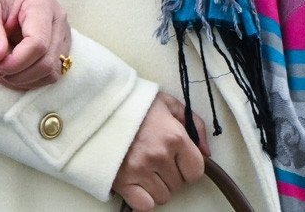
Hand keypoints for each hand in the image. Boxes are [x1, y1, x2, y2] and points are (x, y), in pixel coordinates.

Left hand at [0, 0, 71, 88]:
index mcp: (41, 4)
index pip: (37, 43)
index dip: (16, 62)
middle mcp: (58, 20)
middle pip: (48, 62)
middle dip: (18, 75)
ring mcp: (62, 35)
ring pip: (52, 72)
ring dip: (24, 80)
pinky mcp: (60, 48)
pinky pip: (51, 73)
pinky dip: (30, 80)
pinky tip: (10, 73)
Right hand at [111, 94, 208, 209]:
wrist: (97, 105)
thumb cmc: (132, 104)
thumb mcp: (168, 103)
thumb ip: (194, 124)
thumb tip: (206, 152)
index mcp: (174, 137)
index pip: (196, 171)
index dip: (188, 167)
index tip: (178, 160)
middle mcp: (159, 155)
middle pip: (179, 185)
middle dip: (171, 175)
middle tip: (156, 160)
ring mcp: (140, 169)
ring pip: (163, 196)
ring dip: (157, 187)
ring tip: (144, 169)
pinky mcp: (122, 181)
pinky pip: (144, 206)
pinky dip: (143, 199)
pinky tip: (138, 184)